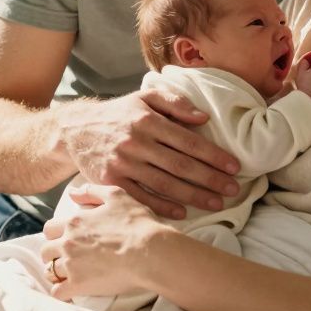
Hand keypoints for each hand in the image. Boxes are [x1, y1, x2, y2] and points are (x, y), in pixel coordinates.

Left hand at [39, 184, 174, 300]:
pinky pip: (58, 292)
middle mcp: (68, 242)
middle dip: (53, 254)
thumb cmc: (137, 223)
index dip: (56, 234)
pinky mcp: (78, 285)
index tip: (65, 239)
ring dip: (57, 273)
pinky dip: (62, 292)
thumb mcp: (117, 196)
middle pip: (46, 251)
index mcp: (74, 222)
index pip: (49, 229)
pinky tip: (71, 290)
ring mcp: (71, 265)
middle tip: (67, 258)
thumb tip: (72, 193)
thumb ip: (92, 192)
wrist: (149, 251)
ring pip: (50, 272)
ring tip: (70, 276)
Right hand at [59, 90, 240, 219]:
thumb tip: (203, 118)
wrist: (75, 130)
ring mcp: (122, 163)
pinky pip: (141, 197)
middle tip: (233, 190)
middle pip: (180, 165)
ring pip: (164, 184)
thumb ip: (175, 102)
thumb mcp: (144, 98)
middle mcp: (135, 141)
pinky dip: (162, 207)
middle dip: (210, 179)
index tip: (234, 167)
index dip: (214, 155)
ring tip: (217, 203)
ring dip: (193, 196)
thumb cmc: (118, 114)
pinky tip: (183, 213)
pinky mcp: (110, 182)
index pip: (189, 141)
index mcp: (148, 120)